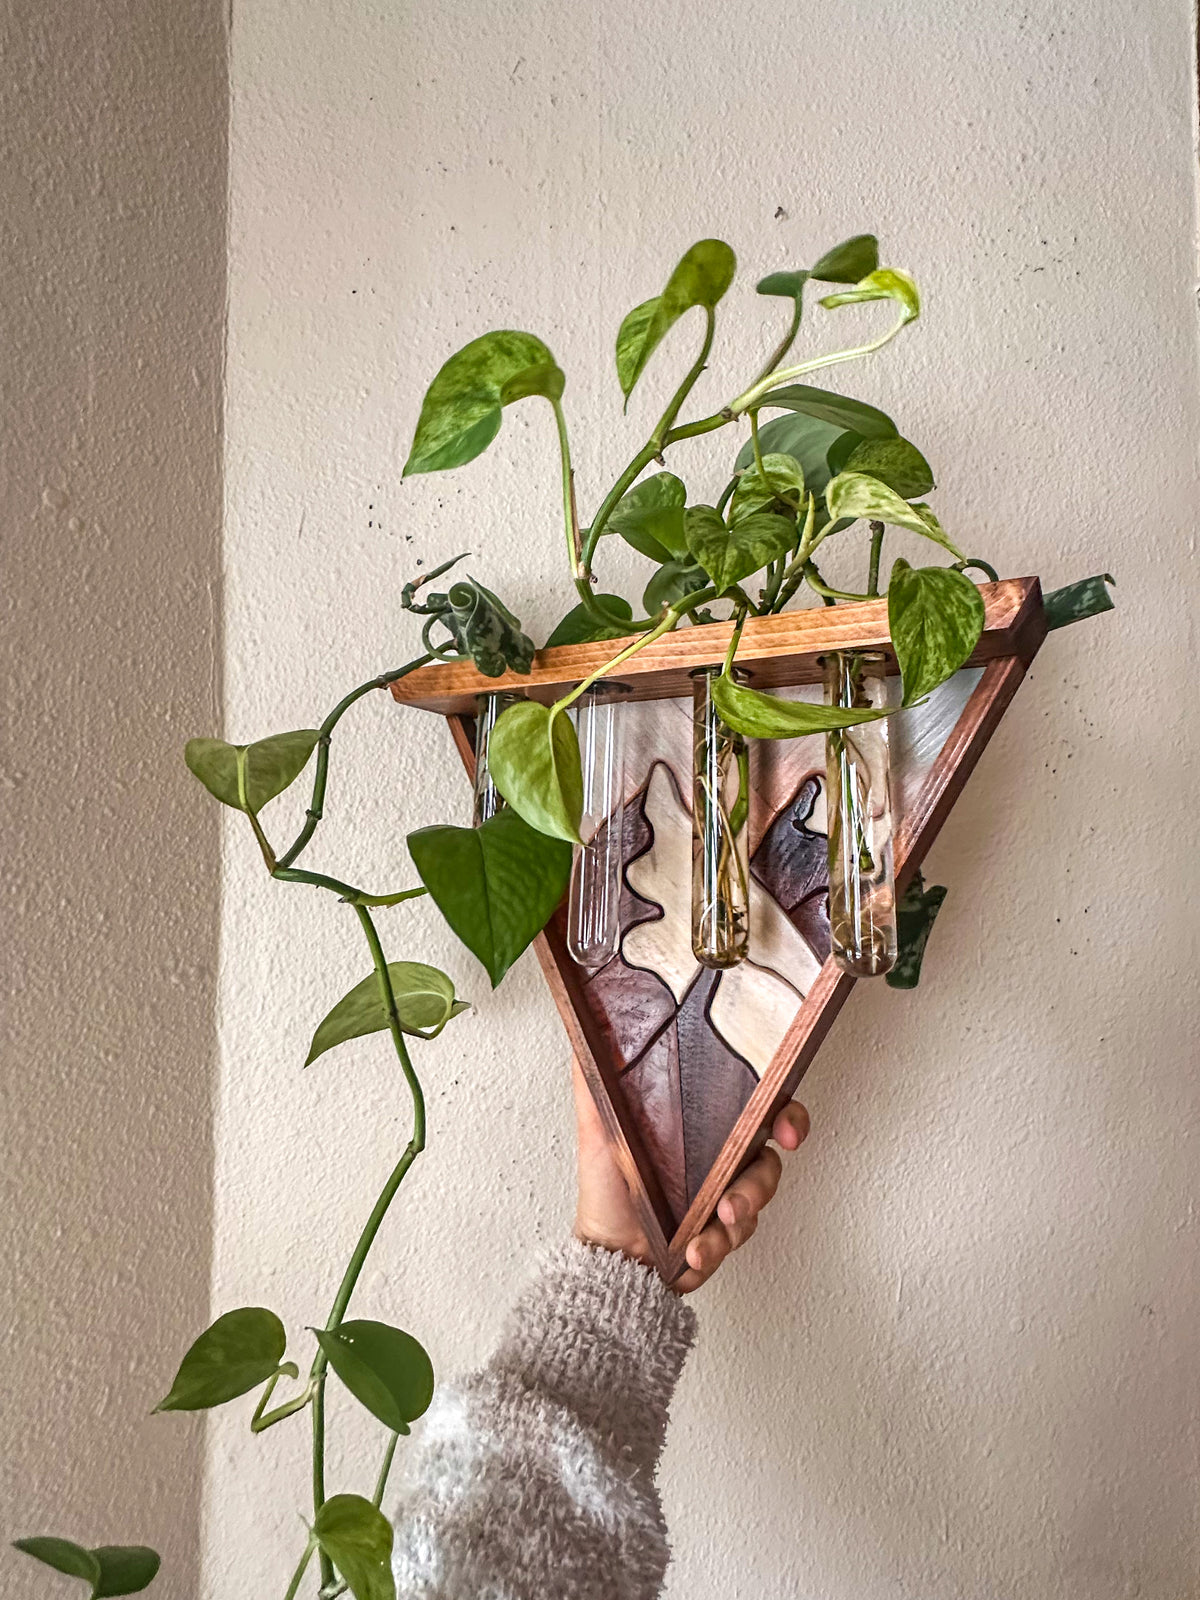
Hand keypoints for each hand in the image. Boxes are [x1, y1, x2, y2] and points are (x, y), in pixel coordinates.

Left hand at [571, 1059, 809, 1292]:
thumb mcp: (597, 1127)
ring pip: (756, 1200)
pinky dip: (714, 1244)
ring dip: (738, 1211)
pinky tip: (694, 1249)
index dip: (786, 1113)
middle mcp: (725, 1158)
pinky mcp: (725, 1235)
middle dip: (762, 1178)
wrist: (607, 1250)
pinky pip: (736, 1236)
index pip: (760, 1109)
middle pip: (770, 1159)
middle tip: (738, 1192)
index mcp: (705, 1126)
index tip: (784, 1123)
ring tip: (715, 1219)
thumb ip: (594, 1082)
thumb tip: (587, 1032)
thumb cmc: (605, 1185)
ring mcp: (729, 1197)